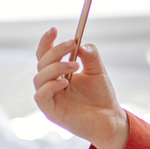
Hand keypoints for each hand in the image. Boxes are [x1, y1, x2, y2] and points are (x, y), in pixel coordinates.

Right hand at [33, 28, 128, 148]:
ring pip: (39, 77)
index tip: (54, 30)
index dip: (46, 42)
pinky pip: (41, 96)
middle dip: (55, 51)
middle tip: (72, 44)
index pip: (46, 55)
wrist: (110, 119)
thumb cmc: (102, 96)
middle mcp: (51, 84)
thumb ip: (90, 56)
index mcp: (59, 73)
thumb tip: (80, 43)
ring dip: (56, 67)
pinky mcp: (51, 111)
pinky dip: (50, 85)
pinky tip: (65, 82)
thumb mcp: (98, 70)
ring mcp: (50, 98)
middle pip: (41, 63)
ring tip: (75, 65)